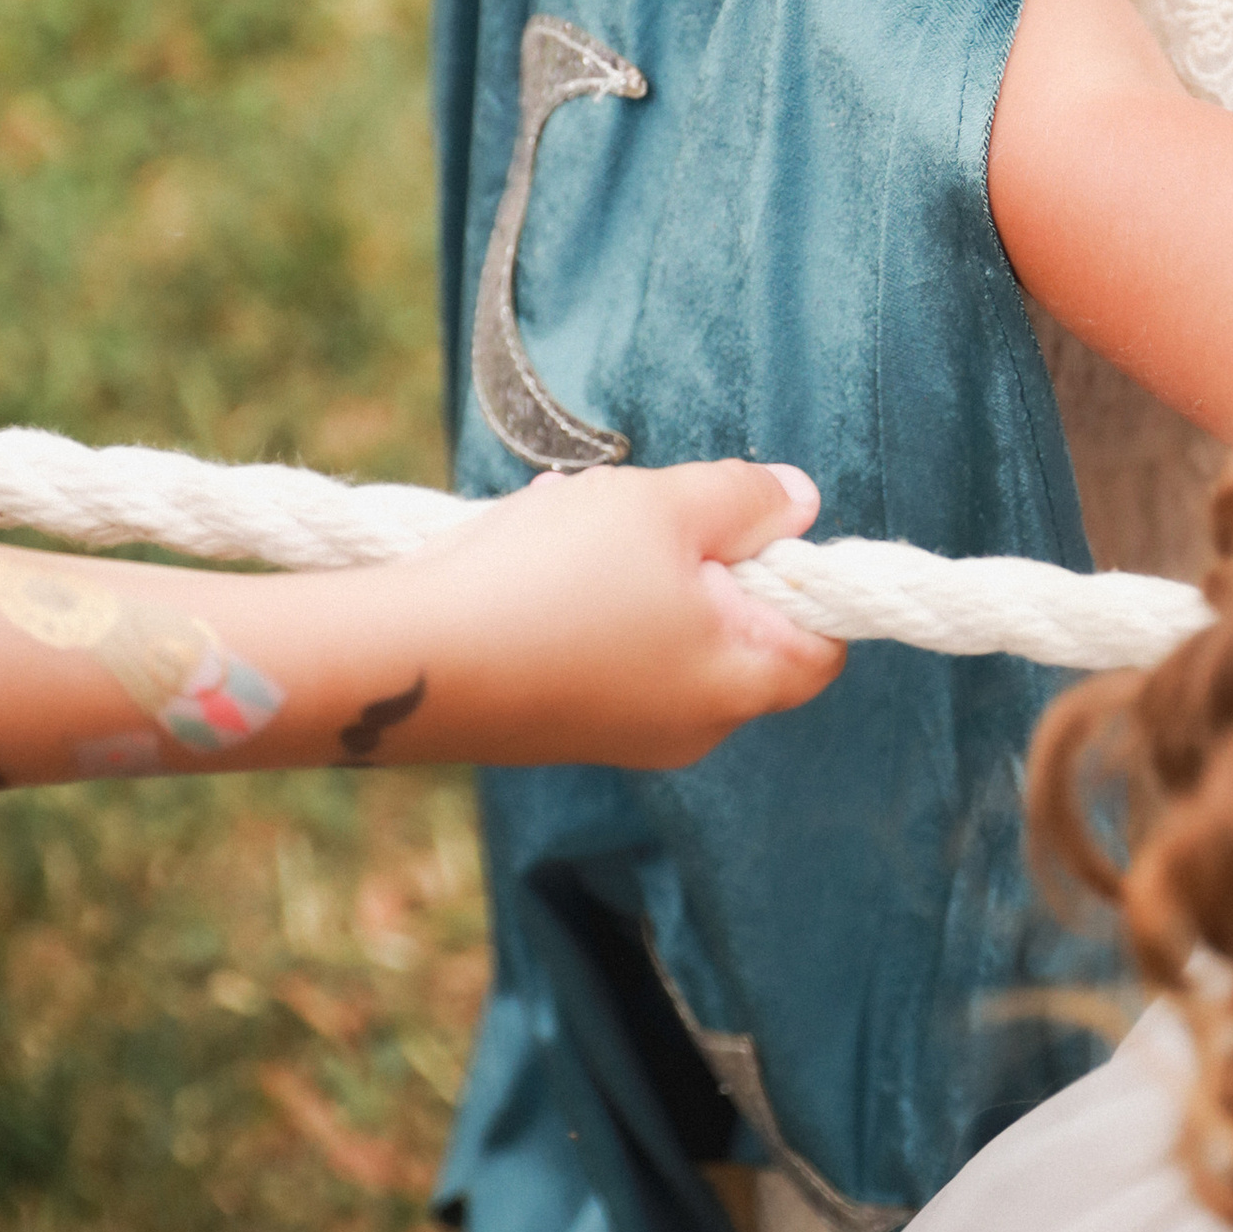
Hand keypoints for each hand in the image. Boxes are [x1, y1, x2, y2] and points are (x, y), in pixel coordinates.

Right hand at [399, 460, 844, 769]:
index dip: (804, 574)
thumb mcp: (666, 503)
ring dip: (627, 559)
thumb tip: (800, 501)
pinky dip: (583, 593)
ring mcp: (623, 734)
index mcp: (737, 682)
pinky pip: (604, 644)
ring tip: (567, 515)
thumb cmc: (553, 578)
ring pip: (661, 624)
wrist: (410, 661)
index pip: (822, 643)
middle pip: (736, 625)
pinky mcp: (564, 726)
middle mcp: (690, 728)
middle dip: (696, 551)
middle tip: (643, 509)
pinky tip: (530, 548)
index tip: (750, 520)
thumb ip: (746, 497)